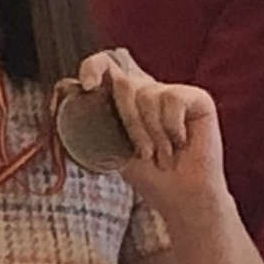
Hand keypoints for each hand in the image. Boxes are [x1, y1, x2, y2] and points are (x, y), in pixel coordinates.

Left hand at [69, 49, 227, 221]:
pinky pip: (173, 98)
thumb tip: (66, 87)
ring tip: (163, 154)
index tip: (87, 87)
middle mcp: (149, 90)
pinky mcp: (197, 98)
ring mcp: (174, 92)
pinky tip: (181, 143)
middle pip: (124, 83)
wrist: (181, 198)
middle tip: (143, 152)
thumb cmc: (148, 175)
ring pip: (147, 94)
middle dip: (129, 123)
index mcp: (126, 99)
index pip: (105, 65)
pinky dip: (172, 128)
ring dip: (152, 134)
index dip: (93, 67)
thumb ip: (93, 118)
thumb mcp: (111, 146)